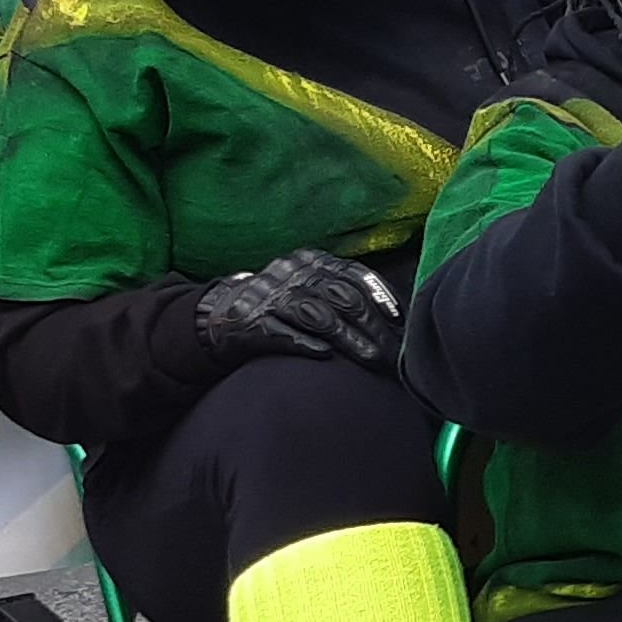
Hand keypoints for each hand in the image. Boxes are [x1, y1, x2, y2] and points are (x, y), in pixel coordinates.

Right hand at [193, 248, 404, 371]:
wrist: (222, 316)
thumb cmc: (282, 307)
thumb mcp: (311, 289)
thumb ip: (345, 294)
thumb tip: (395, 320)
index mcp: (312, 262)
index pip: (354, 274)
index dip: (380, 296)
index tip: (399, 321)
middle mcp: (293, 273)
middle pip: (341, 296)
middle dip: (371, 325)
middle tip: (392, 353)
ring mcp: (271, 296)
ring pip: (316, 315)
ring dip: (347, 339)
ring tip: (371, 360)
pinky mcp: (251, 323)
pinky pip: (282, 333)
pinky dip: (305, 343)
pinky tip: (326, 356)